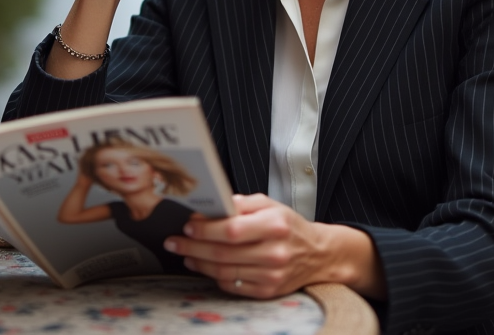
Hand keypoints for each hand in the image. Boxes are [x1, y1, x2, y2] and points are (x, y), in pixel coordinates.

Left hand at [163, 194, 383, 299]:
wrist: (319, 254)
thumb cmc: (289, 226)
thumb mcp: (270, 205)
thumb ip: (241, 203)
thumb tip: (212, 206)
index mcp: (275, 225)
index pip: (233, 229)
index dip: (206, 230)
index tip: (188, 226)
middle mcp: (275, 252)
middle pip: (224, 252)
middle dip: (193, 247)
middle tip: (174, 242)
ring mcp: (272, 275)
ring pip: (225, 271)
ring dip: (199, 263)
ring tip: (185, 254)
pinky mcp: (269, 291)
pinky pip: (233, 285)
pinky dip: (214, 276)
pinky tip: (203, 267)